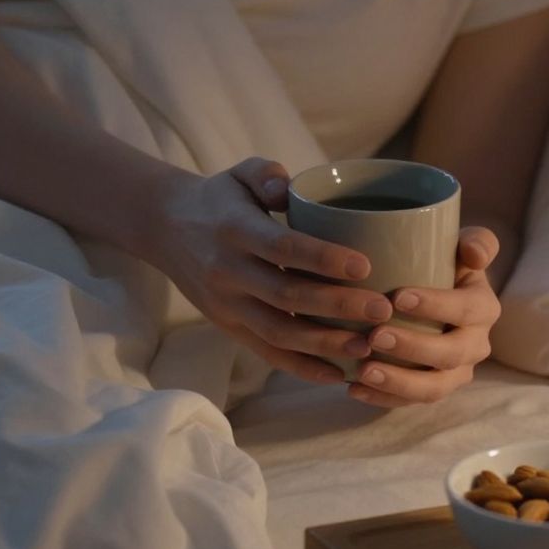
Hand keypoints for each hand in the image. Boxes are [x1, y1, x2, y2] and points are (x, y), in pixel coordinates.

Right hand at [148, 157, 393, 383]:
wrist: (165, 228)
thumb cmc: (220, 198)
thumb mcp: (239, 172)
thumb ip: (266, 174)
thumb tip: (288, 191)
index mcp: (235, 230)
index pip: (282, 248)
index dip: (323, 259)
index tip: (365, 266)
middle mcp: (228, 272)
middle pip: (286, 297)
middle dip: (338, 307)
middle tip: (382, 310)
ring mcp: (226, 305)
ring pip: (278, 333)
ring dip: (325, 344)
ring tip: (368, 346)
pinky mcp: (228, 327)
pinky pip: (266, 353)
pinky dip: (302, 368)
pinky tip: (338, 375)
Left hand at [347, 227, 500, 406]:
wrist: (428, 296)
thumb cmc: (440, 265)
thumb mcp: (459, 247)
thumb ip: (476, 241)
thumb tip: (473, 253)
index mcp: (483, 308)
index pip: (466, 310)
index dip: (436, 306)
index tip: (397, 297)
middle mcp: (475, 345)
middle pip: (450, 355)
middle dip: (413, 347)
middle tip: (375, 335)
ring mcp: (454, 373)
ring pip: (433, 388)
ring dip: (398, 382)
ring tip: (362, 371)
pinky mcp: (430, 390)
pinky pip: (410, 403)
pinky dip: (383, 398)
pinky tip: (354, 388)